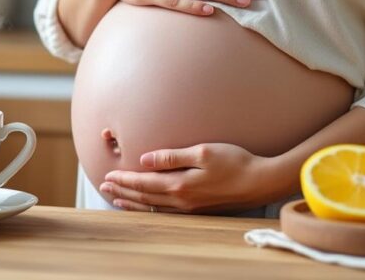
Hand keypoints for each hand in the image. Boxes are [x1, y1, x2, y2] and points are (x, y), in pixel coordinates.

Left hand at [100, 143, 286, 213]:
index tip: (108, 175)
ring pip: (152, 207)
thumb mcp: (203, 152)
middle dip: (123, 190)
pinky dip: (149, 209)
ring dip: (132, 202)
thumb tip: (145, 159)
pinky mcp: (197, 209)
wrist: (260, 181)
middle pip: (144, 196)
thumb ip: (172, 157)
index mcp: (180, 184)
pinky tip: (144, 206)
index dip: (125, 179)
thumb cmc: (235, 162)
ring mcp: (189, 207)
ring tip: (116, 198)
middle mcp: (182, 200)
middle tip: (103, 186)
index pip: (144, 182)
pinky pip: (165, 212)